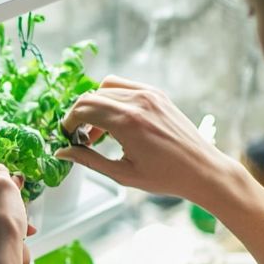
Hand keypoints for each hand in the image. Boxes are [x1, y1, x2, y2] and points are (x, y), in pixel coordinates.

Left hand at [0, 164, 34, 263]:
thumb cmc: (1, 220)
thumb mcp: (6, 186)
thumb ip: (3, 173)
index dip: (0, 172)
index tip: (14, 181)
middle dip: (7, 192)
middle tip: (20, 196)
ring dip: (10, 209)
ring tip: (24, 221)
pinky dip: (6, 224)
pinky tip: (22, 233)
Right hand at [58, 76, 238, 204]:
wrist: (202, 169)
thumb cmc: (165, 177)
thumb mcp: (122, 174)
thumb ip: (89, 160)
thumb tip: (62, 152)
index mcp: (127, 122)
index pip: (83, 109)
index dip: (69, 122)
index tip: (67, 136)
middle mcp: (137, 102)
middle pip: (90, 97)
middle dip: (79, 115)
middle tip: (80, 137)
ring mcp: (149, 94)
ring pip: (105, 88)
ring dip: (95, 106)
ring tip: (99, 132)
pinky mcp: (157, 94)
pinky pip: (123, 86)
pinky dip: (112, 98)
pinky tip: (115, 120)